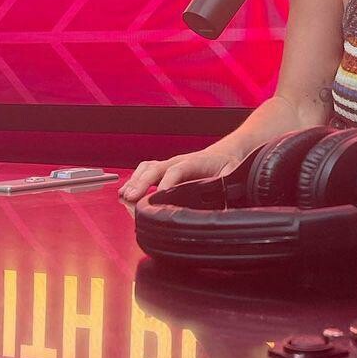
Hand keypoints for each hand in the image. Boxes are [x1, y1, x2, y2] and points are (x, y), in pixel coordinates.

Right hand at [119, 143, 243, 202]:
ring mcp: (169, 164)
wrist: (224, 153)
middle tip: (131, 197)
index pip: (177, 170)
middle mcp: (178, 161)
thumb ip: (226, 187)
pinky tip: (126, 192)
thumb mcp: (231, 175)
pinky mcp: (164, 168)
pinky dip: (134, 180)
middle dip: (142, 183)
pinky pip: (145, 170)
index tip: (159, 194)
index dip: (167, 182)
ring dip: (135, 181)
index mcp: (195, 162)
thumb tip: (226, 204)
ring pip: (148, 168)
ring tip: (124, 196)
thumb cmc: (226, 165)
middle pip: (156, 169)